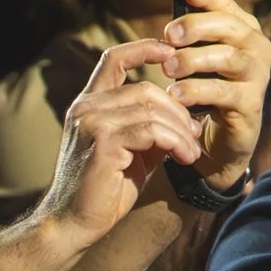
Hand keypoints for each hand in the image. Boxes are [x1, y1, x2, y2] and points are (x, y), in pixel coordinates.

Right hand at [35, 39, 205, 249]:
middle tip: (194, 135)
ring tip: (191, 153)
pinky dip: (176, 142)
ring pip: (151, 109)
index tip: (171, 51)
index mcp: (90, 104)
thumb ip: (152, 128)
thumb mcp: (134, 151)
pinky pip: (150, 131)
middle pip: (145, 89)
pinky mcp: (102, 143)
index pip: (113, 59)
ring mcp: (91, 123)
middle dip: (178, 111)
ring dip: (181, 132)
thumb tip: (187, 118)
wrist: (75, 222)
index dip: (144, 49)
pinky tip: (185, 158)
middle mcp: (86, 108)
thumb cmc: (106, 188)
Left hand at [160, 0, 270, 190]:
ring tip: (169, 69)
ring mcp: (257, 77)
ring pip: (228, 58)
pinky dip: (197, 91)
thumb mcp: (202, 48)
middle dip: (197, 26)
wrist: (220, 136)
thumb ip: (203, 15)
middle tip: (168, 35)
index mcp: (244, 30)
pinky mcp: (250, 105)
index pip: (227, 4)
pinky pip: (223, 92)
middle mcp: (257, 49)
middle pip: (231, 27)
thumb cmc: (209, 85)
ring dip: (194, 60)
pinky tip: (176, 94)